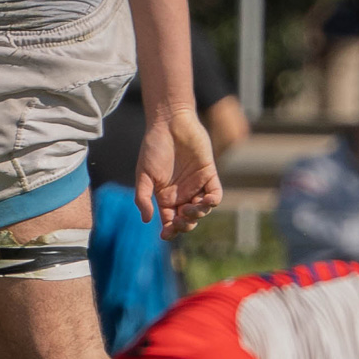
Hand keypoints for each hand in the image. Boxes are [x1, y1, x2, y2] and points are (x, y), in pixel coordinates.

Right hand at [136, 108, 222, 237]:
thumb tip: (147, 220)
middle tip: (181, 219)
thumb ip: (143, 197)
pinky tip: (207, 200)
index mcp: (165, 197)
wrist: (169, 124)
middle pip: (187, 219)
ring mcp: (196, 185)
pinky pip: (215, 193)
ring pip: (202, 209)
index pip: (169, 220)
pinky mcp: (209, 174)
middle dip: (185, 225)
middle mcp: (181, 194)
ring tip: (191, 207)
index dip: (169, 231)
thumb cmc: (153, 148)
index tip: (165, 234)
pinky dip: (213, 200)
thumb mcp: (143, 174)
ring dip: (197, 213)